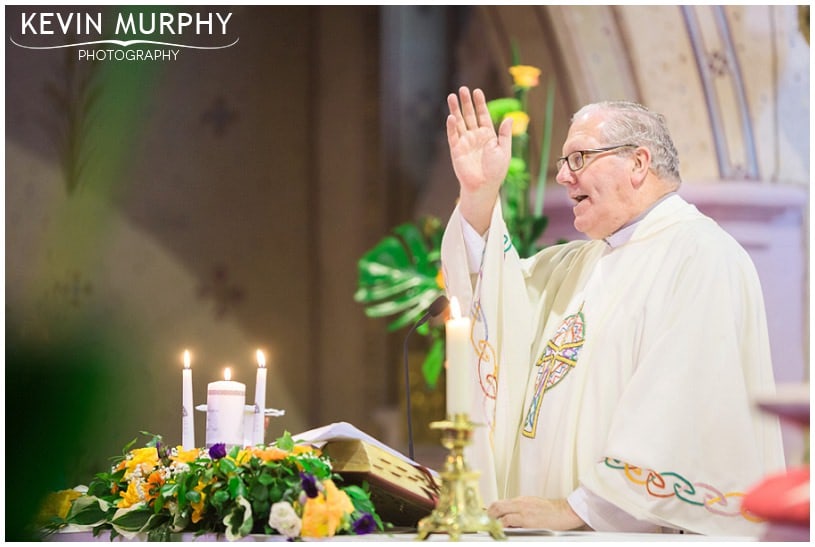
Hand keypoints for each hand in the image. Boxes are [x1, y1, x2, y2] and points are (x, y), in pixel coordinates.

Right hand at [446, 86, 512, 233]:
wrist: (484, 186)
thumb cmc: (496, 171)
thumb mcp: (504, 151)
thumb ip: (505, 134)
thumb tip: (509, 118)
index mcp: (488, 135)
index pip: (483, 115)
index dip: (480, 103)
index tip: (477, 91)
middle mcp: (475, 136)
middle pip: (469, 115)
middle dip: (466, 103)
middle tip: (463, 89)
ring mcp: (465, 142)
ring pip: (459, 122)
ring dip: (455, 110)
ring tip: (452, 96)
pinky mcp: (456, 150)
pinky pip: (453, 135)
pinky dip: (451, 126)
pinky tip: (450, 116)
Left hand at [487, 496, 586, 529]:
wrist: (564, 512)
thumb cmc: (551, 510)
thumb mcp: (533, 505)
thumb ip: (520, 509)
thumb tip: (509, 516)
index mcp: (520, 500)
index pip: (500, 503)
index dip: (490, 510)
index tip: (485, 517)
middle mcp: (520, 503)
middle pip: (496, 505)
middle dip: (488, 514)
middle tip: (484, 523)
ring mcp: (523, 511)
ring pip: (500, 512)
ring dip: (493, 520)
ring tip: (490, 527)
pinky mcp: (527, 520)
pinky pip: (509, 521)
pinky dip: (502, 525)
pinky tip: (501, 530)